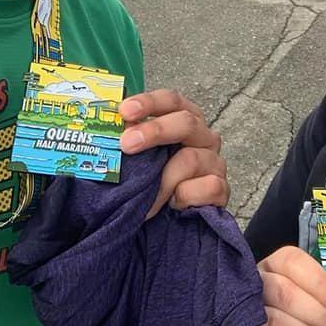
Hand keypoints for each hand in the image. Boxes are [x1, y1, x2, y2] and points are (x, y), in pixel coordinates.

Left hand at [119, 89, 227, 218]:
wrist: (168, 224)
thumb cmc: (152, 183)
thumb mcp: (139, 159)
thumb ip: (129, 142)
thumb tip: (104, 131)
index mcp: (183, 119)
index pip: (171, 100)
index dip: (149, 102)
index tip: (125, 111)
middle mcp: (203, 136)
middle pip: (186, 122)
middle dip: (154, 131)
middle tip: (126, 144)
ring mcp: (214, 161)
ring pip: (191, 158)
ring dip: (162, 181)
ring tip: (145, 200)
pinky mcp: (221, 188)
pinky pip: (207, 186)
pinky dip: (184, 197)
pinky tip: (174, 205)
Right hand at [259, 246, 325, 325]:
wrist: (279, 310)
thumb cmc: (299, 297)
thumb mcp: (307, 286)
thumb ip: (321, 292)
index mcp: (276, 264)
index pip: (294, 262)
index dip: (320, 283)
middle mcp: (260, 282)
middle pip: (286, 292)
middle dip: (319, 312)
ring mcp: (253, 306)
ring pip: (276, 318)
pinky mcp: (252, 323)